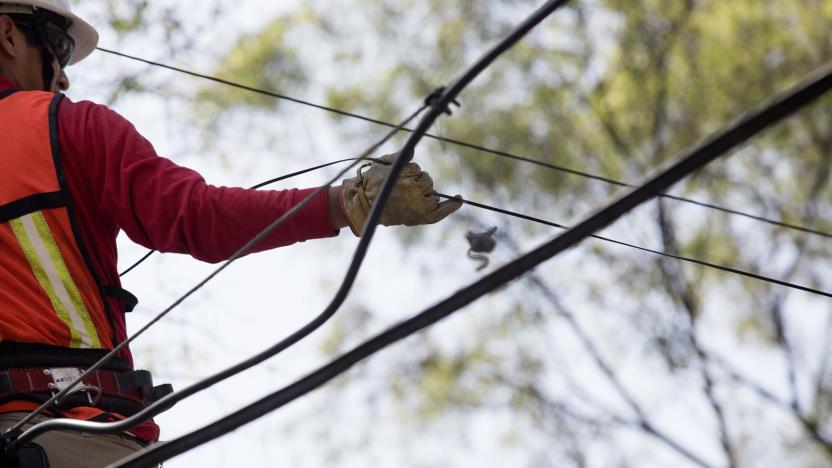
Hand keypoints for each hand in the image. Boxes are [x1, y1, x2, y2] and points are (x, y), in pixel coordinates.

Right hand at [340, 153, 462, 235]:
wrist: (364, 206)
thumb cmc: (372, 184)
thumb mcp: (384, 165)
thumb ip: (400, 157)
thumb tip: (413, 148)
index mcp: (403, 175)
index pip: (417, 169)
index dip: (410, 172)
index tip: (400, 178)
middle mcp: (413, 190)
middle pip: (426, 180)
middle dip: (418, 182)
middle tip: (402, 190)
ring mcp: (419, 205)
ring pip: (432, 194)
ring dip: (426, 194)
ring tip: (408, 200)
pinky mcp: (422, 217)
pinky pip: (442, 211)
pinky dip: (452, 206)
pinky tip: (459, 199)